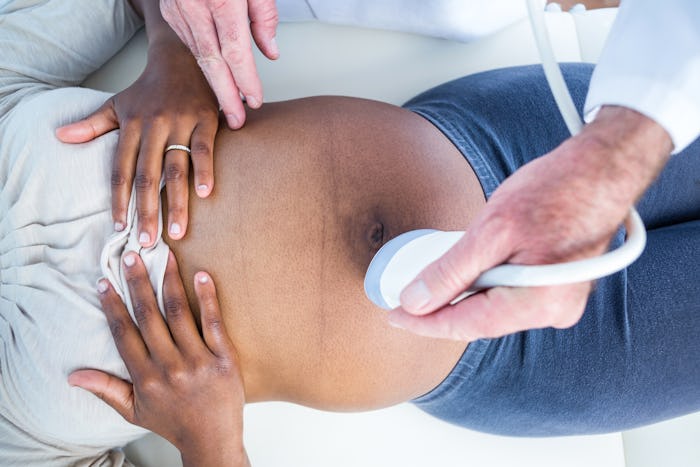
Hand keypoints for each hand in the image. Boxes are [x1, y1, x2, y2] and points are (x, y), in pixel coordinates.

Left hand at [56, 25, 218, 246]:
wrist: (183, 58)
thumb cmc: (150, 89)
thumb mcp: (118, 104)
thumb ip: (93, 124)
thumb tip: (61, 138)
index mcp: (131, 126)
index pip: (120, 169)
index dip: (119, 200)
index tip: (119, 227)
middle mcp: (154, 126)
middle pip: (148, 176)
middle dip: (147, 211)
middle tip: (147, 241)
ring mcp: (181, 123)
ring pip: (176, 169)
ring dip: (177, 203)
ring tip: (178, 231)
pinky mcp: (206, 120)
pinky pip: (204, 150)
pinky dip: (205, 171)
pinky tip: (205, 195)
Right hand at [69, 252, 248, 466]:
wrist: (212, 440)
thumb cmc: (172, 422)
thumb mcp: (134, 410)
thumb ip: (105, 389)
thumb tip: (72, 375)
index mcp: (144, 378)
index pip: (124, 333)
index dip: (113, 305)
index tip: (106, 281)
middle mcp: (169, 367)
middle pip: (149, 316)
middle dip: (138, 282)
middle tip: (132, 254)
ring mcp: (198, 361)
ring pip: (180, 313)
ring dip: (170, 281)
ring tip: (164, 256)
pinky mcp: (224, 359)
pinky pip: (213, 323)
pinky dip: (207, 297)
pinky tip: (202, 276)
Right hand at [160, 0, 279, 128]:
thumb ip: (263, 16)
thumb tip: (269, 53)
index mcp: (220, 0)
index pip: (235, 51)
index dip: (245, 79)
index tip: (255, 101)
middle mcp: (194, 8)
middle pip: (212, 62)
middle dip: (225, 95)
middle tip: (236, 121)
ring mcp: (178, 10)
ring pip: (199, 55)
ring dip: (215, 84)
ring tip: (229, 107)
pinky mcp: (170, 11)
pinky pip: (190, 42)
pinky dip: (205, 60)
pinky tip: (216, 75)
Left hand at [388, 107, 672, 339]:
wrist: (603, 169)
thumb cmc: (557, 190)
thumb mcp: (492, 229)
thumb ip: (452, 271)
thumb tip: (416, 301)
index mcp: (539, 304)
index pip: (466, 325)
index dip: (424, 323)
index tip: (394, 316)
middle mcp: (552, 312)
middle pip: (480, 320)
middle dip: (441, 309)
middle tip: (403, 299)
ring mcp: (558, 301)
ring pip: (493, 308)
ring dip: (462, 295)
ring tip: (433, 280)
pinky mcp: (557, 287)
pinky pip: (509, 295)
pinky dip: (484, 284)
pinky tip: (468, 270)